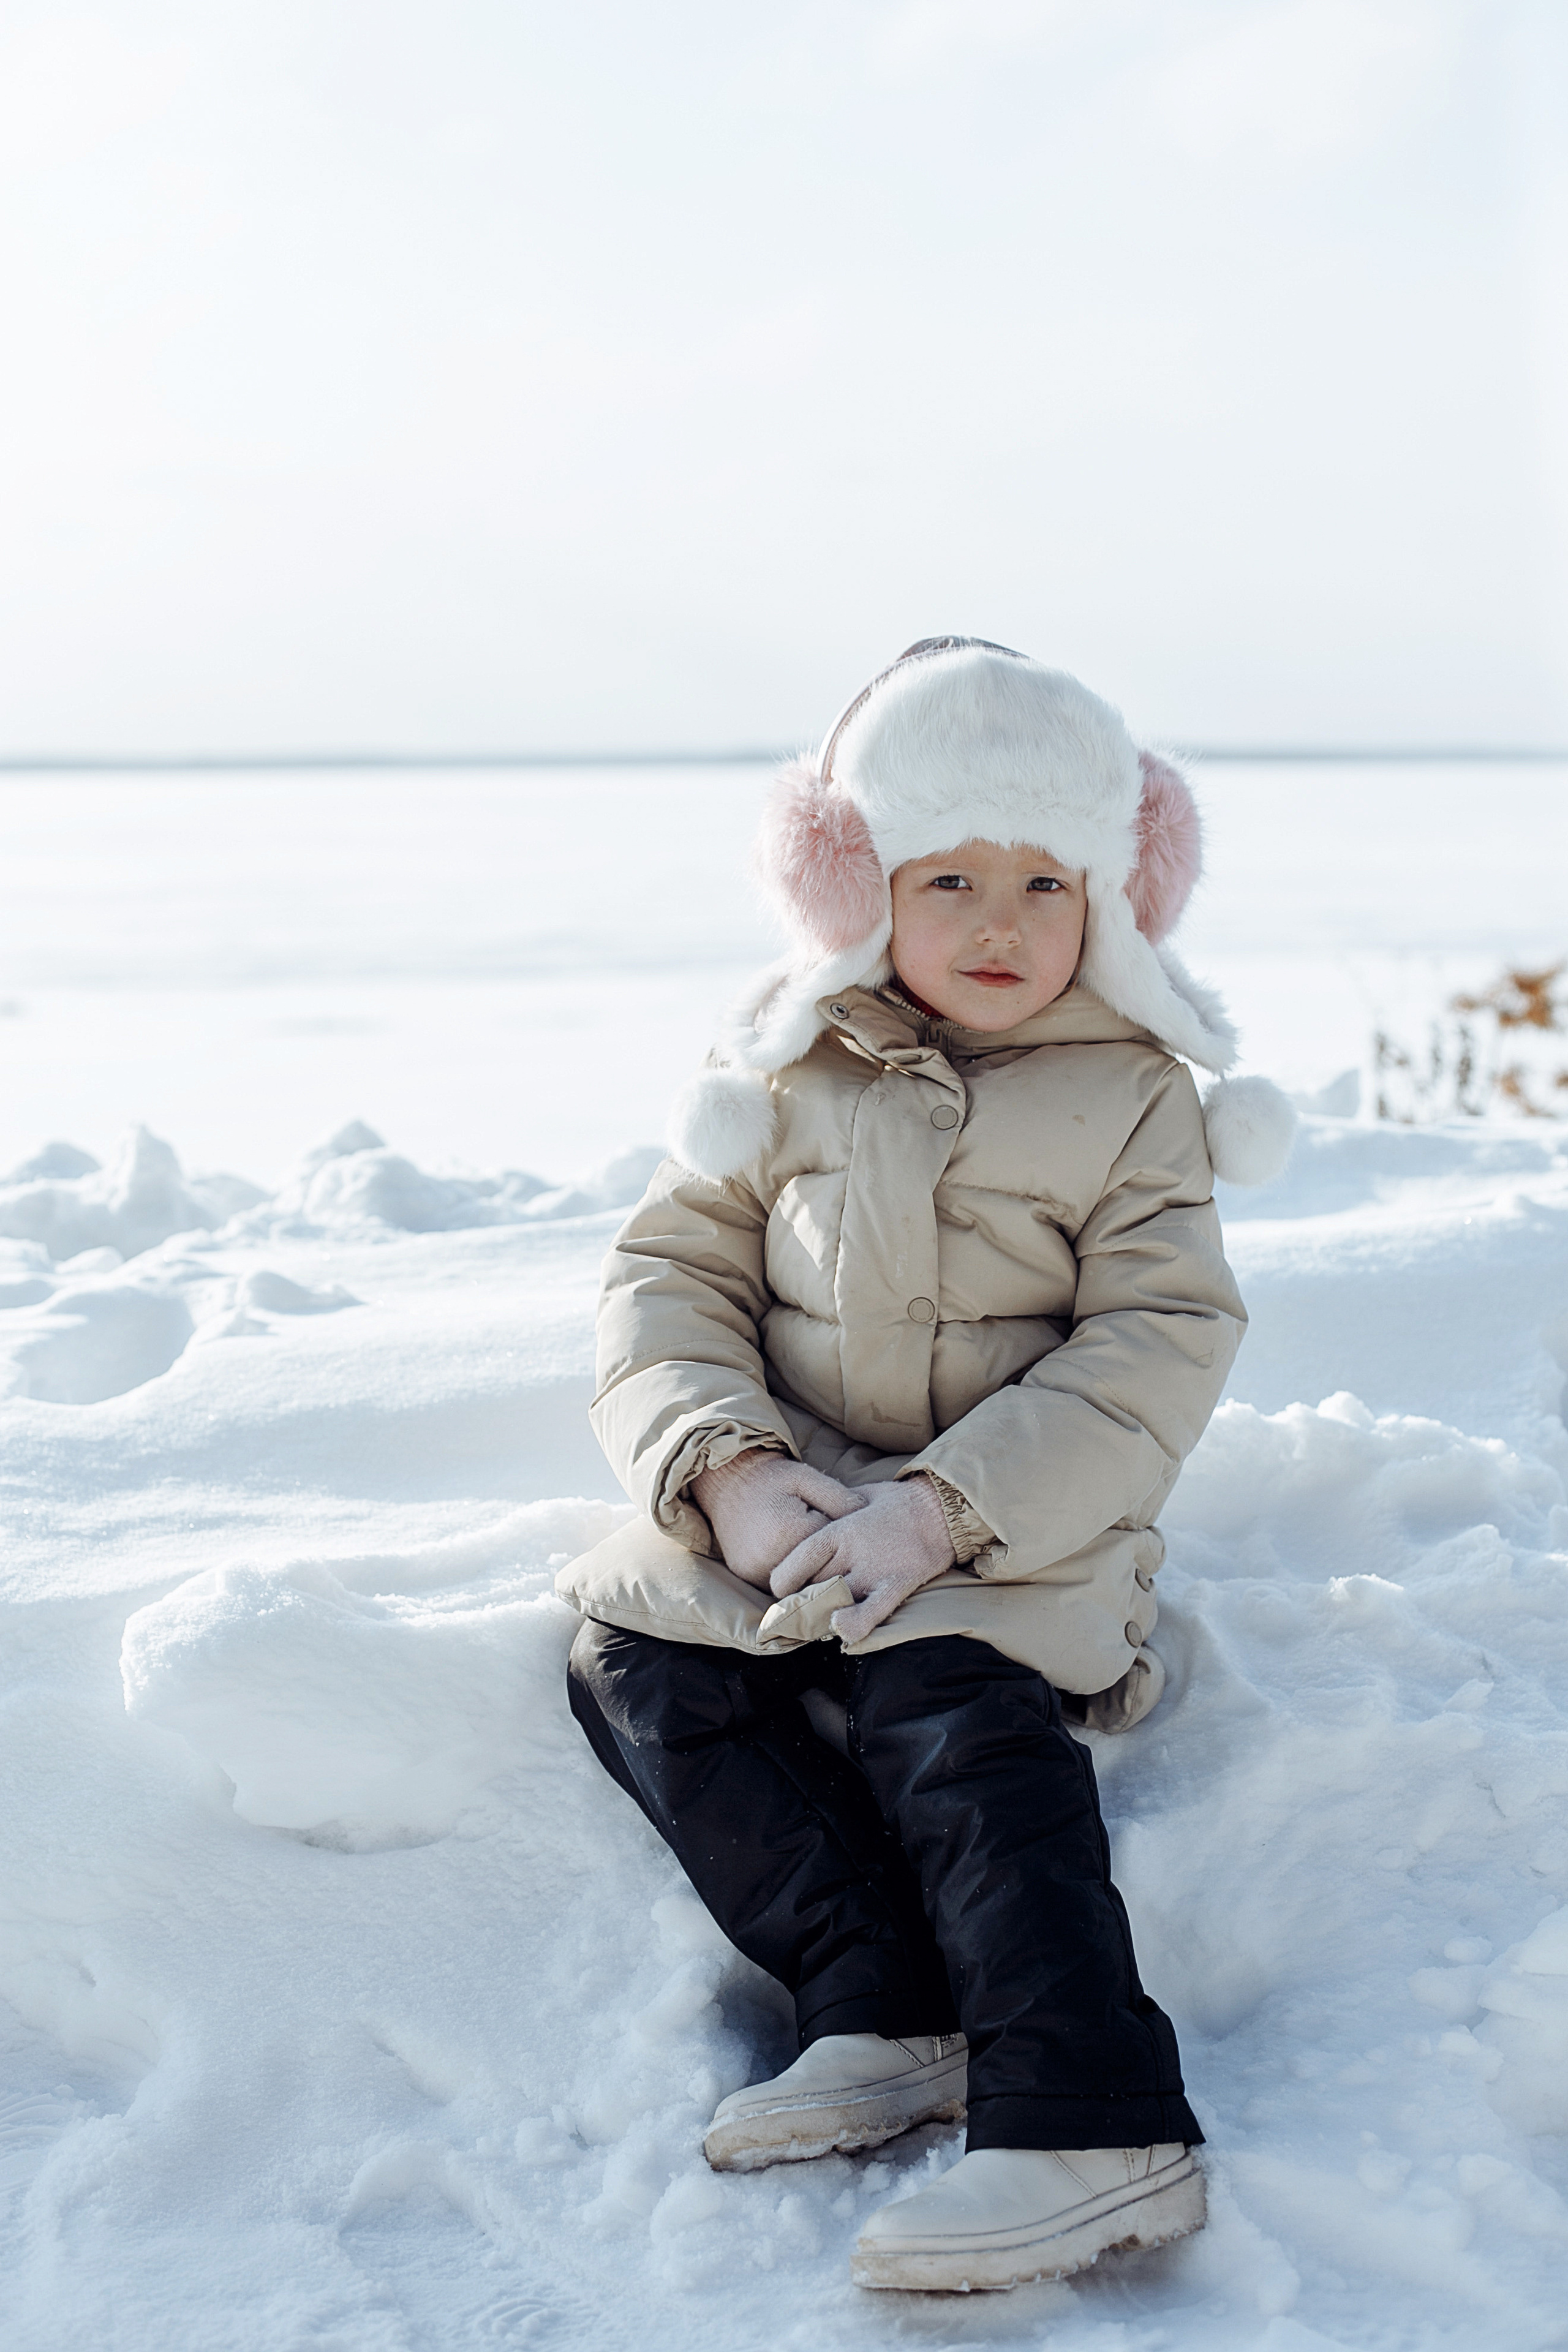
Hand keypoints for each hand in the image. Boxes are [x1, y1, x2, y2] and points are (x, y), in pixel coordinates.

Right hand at [690, 1449, 867, 1588]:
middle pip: (816, 1573)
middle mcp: (770, 1556)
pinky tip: (798, 1561)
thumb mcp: (808, 1477)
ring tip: (819, 1558)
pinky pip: (777, 1585)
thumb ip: (838, 1497)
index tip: (854, 1540)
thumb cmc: (772, 1478)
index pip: (832, 1552)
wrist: (727, 1482)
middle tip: (841, 1553)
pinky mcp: (746, 1575)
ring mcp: (754, 1570)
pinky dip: (790, 1577)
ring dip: (810, 1574)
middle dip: (830, 1564)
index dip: (846, 1545)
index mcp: (789, 1531)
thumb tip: (866, 1517)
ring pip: (797, 1584)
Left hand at [768, 1475, 955, 1642]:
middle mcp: (850, 1551)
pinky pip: (871, 1612)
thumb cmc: (899, 1502)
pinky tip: (841, 1628)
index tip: (783, 1590)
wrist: (943, 1508)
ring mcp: (873, 1570)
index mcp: (838, 1529)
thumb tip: (815, 1521)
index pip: (795, 1562)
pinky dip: (854, 1623)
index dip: (783, 1581)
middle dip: (805, 1600)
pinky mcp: (896, 1584)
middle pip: (813, 1586)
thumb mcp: (858, 1497)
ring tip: (819, 1620)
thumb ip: (835, 1514)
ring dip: (823, 1615)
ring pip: (833, 1601)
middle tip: (803, 1609)